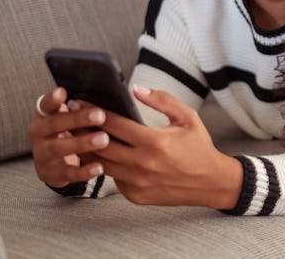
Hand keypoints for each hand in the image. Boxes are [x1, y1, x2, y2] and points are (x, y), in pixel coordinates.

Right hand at [28, 87, 109, 187]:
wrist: (51, 164)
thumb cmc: (65, 132)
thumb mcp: (66, 118)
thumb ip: (78, 107)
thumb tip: (106, 95)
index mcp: (43, 116)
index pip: (45, 105)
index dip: (52, 99)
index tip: (63, 92)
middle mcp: (38, 134)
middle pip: (54, 124)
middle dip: (78, 119)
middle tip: (100, 115)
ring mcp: (42, 154)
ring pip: (59, 148)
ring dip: (82, 143)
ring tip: (104, 139)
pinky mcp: (50, 173)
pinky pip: (67, 172)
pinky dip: (83, 171)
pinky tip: (99, 167)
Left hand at [93, 86, 242, 208]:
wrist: (211, 183)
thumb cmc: (199, 148)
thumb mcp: (187, 117)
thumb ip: (162, 100)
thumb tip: (136, 89)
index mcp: (155, 142)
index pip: (114, 124)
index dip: (94, 111)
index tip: (80, 102)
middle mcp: (143, 164)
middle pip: (101, 146)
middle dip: (84, 130)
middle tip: (73, 118)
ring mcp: (138, 183)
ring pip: (101, 165)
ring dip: (90, 150)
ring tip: (82, 137)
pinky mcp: (136, 195)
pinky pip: (114, 179)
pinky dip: (107, 167)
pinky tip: (104, 156)